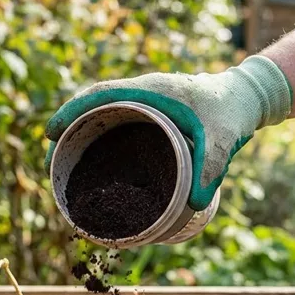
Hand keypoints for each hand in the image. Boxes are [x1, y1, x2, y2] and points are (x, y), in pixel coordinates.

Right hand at [45, 56, 292, 209]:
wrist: (244, 99)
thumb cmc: (231, 111)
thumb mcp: (221, 137)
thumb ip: (210, 167)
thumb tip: (196, 203)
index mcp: (149, 91)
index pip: (99, 95)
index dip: (71, 113)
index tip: (51, 132)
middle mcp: (140, 95)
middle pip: (91, 109)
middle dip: (67, 131)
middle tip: (51, 162)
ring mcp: (142, 106)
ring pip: (100, 119)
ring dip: (80, 139)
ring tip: (64, 169)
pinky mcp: (148, 119)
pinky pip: (114, 126)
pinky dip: (98, 143)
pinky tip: (93, 168)